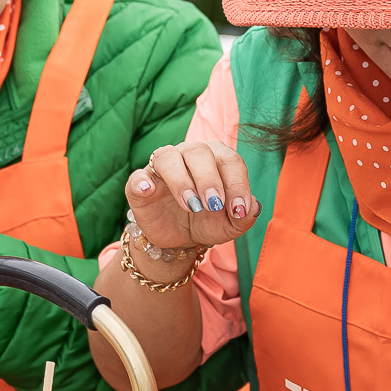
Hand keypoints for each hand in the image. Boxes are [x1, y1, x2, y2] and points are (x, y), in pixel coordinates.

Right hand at [125, 142, 261, 258]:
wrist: (181, 238)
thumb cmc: (209, 222)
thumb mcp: (231, 224)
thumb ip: (245, 215)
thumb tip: (252, 208)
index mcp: (216, 158)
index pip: (229, 159)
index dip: (236, 183)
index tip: (238, 209)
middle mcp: (189, 155)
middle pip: (199, 152)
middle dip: (209, 179)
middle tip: (214, 206)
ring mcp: (162, 167)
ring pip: (168, 157)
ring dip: (181, 181)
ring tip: (191, 206)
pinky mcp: (141, 183)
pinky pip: (138, 177)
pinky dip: (142, 182)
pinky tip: (149, 191)